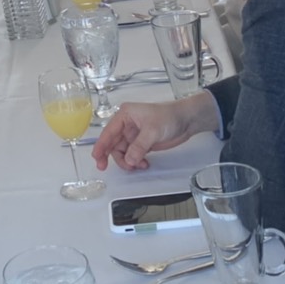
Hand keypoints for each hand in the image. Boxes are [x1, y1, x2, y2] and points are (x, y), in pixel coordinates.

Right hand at [92, 94, 216, 171]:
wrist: (186, 120)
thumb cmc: (169, 116)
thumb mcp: (152, 131)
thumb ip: (139, 146)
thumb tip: (128, 160)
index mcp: (125, 115)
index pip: (108, 132)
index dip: (101, 146)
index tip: (97, 158)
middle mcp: (127, 124)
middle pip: (113, 144)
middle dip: (114, 157)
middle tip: (107, 168)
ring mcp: (134, 134)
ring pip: (123, 152)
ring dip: (127, 161)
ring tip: (137, 166)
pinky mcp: (142, 142)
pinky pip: (133, 155)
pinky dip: (136, 161)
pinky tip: (143, 164)